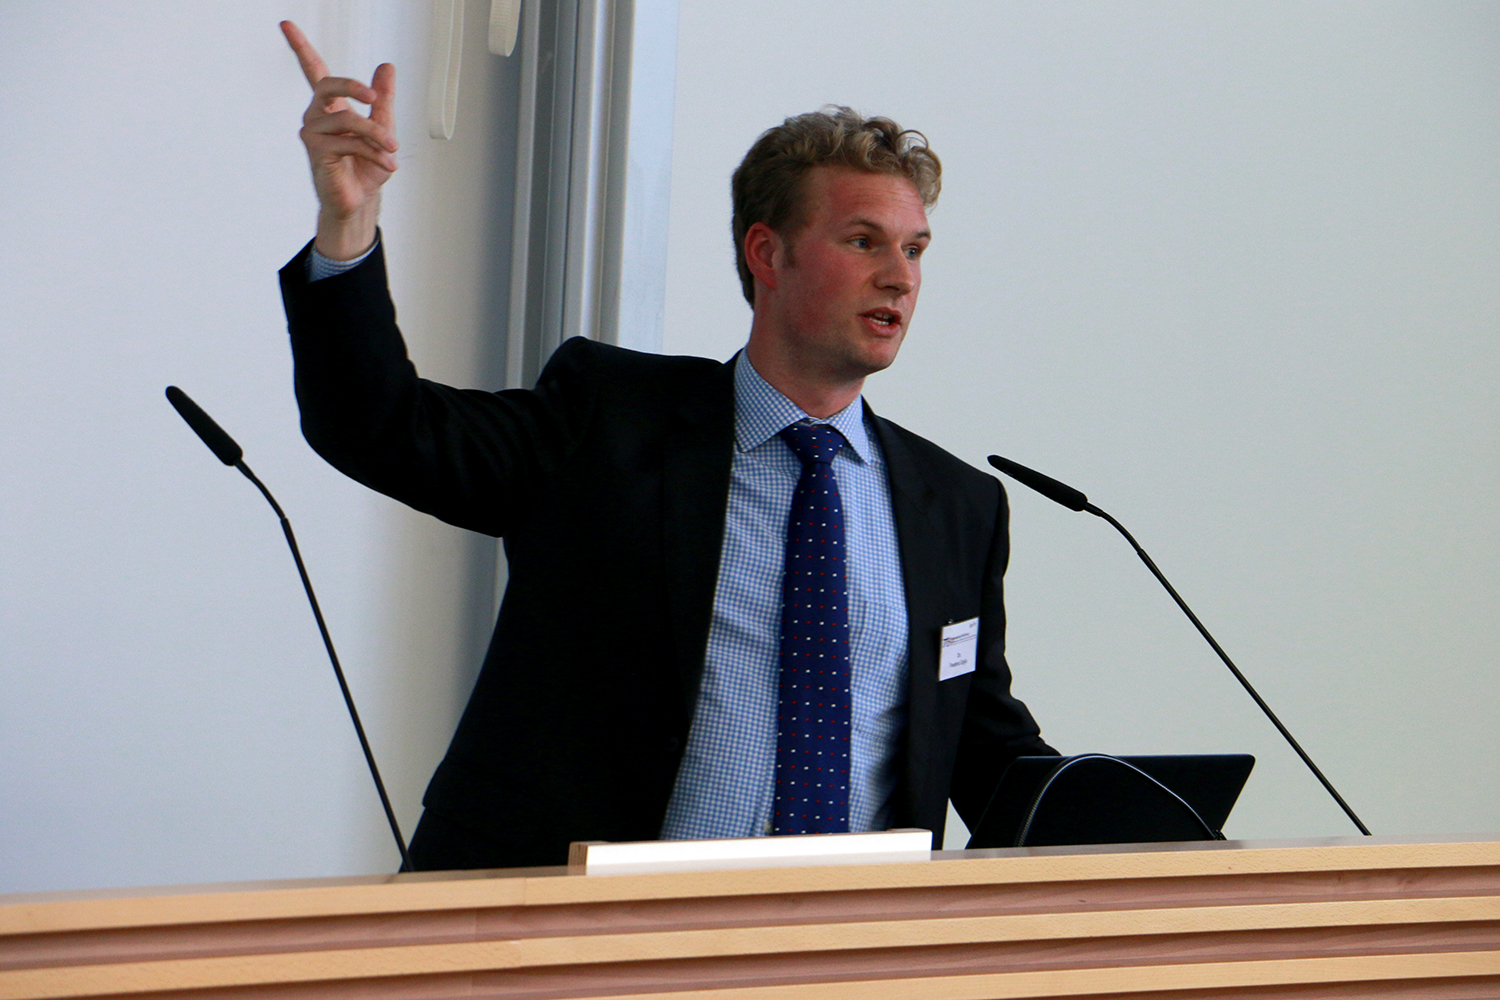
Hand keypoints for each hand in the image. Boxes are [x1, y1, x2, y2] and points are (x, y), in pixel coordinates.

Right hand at [281, 20, 398, 260]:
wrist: (360, 200)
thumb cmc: (365, 167)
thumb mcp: (383, 128)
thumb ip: (383, 99)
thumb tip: (386, 67)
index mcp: (331, 106)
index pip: (312, 70)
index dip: (299, 46)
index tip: (285, 24)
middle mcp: (316, 115)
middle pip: (328, 84)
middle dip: (353, 86)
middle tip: (373, 95)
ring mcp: (313, 132)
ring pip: (348, 118)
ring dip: (377, 134)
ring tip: (392, 149)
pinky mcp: (317, 151)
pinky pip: (349, 142)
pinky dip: (373, 152)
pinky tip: (385, 163)